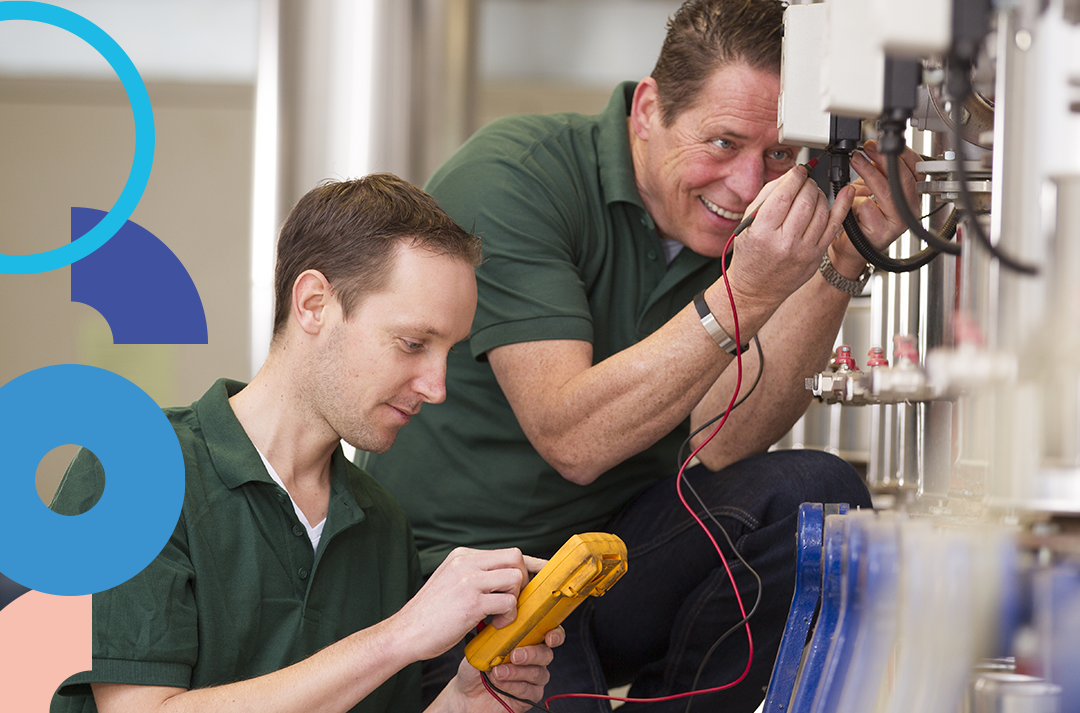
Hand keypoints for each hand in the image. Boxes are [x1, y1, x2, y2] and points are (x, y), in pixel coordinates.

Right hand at [394, 548, 545, 662]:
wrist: (405, 633)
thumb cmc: (430, 615)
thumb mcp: (450, 583)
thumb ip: (475, 576)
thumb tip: (505, 578)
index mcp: (462, 556)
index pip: (506, 552)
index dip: (530, 562)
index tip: (546, 570)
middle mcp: (466, 562)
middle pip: (515, 557)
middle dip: (524, 580)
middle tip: (514, 601)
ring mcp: (469, 580)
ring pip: (515, 577)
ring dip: (515, 599)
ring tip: (501, 616)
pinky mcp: (472, 602)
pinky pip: (508, 601)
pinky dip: (508, 616)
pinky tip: (494, 625)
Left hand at [445, 628, 564, 712]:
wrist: (467, 693)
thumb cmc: (476, 667)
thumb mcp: (482, 648)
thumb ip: (495, 636)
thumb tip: (502, 624)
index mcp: (525, 641)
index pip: (548, 633)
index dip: (554, 634)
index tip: (548, 636)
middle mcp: (533, 659)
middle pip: (545, 654)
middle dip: (531, 653)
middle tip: (514, 655)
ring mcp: (532, 678)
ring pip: (538, 673)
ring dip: (517, 672)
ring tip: (497, 672)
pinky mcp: (529, 696)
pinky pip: (529, 691)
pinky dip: (514, 686)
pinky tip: (500, 684)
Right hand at [724, 164, 854, 307]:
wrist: (757, 289)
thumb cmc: (750, 256)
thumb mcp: (747, 224)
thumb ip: (767, 196)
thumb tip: (791, 175)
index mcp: (762, 232)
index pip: (784, 196)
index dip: (795, 177)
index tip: (798, 171)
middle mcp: (784, 243)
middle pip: (805, 201)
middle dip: (808, 184)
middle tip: (804, 182)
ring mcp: (803, 251)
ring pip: (821, 210)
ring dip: (819, 194)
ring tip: (811, 193)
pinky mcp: (816, 256)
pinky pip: (834, 225)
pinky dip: (842, 205)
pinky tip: (846, 192)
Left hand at [831, 140, 921, 276]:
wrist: (851, 245)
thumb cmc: (861, 217)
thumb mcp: (871, 187)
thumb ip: (877, 170)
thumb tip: (874, 148)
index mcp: (912, 195)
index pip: (916, 169)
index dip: (900, 154)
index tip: (882, 143)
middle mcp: (909, 209)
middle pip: (904, 179)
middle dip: (884, 160)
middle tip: (868, 149)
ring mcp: (897, 222)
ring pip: (888, 192)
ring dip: (870, 173)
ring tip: (856, 161)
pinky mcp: (882, 233)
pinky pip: (870, 209)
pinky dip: (859, 200)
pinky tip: (854, 197)